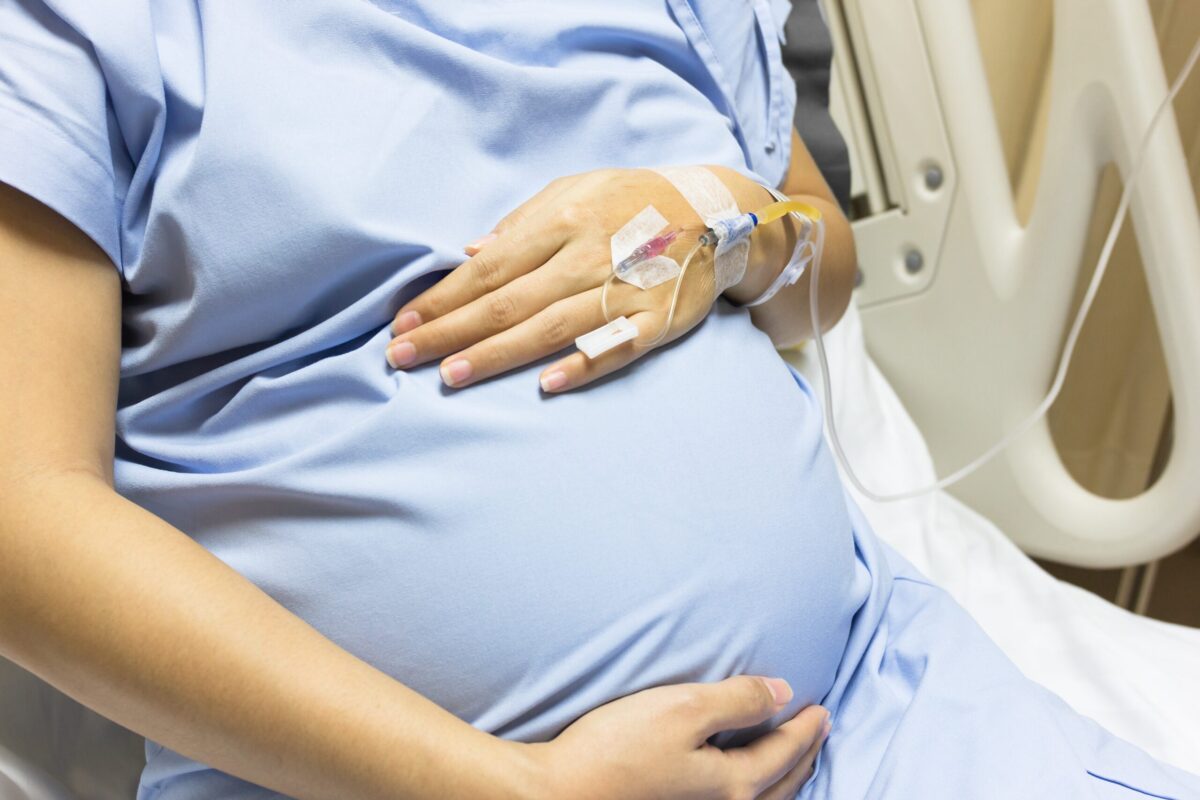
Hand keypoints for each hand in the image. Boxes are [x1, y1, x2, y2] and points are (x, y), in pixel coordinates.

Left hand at [385, 167, 773, 391]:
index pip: (487, 268)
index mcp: (562, 222)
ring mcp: (624, 288)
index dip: (441, 298)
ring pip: (550, 327)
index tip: (402, 325)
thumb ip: (523, 223)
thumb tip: (470, 252)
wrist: (717, 211)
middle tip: (402, 358)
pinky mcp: (657, 319)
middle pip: (507, 301)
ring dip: (497, 354)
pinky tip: (548, 385)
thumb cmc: (633, 200)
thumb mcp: (576, 190)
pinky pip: (617, 346)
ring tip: (450, 377)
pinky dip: (585, 364)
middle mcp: (587, 255)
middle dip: (450, 332)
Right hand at [525, 676, 829, 799]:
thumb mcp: (682, 709)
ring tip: (793, 760)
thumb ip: (737, 699)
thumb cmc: (616, 749)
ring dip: (784, 779)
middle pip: (780, 784)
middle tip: (819, 733)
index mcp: (732, 784)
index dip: (805, 728)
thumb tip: (782, 692)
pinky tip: (740, 782)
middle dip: (804, 757)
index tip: (822, 709)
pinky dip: (756, 793)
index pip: (783, 752)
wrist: (557, 792)